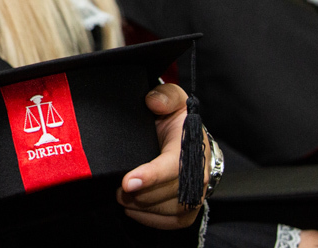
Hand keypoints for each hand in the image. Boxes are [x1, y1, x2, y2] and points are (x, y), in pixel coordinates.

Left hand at [116, 83, 206, 229]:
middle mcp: (200, 172)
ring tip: (121, 198)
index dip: (152, 176)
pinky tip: (133, 210)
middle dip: (141, 196)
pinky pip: (176, 222)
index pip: (174, 166)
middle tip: (116, 190)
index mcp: (192, 145)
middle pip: (172, 193)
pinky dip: (153, 220)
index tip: (128, 182)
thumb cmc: (175, 119)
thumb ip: (164, 96)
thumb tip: (153, 102)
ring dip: (144, 208)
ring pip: (173, 210)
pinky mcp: (192, 207)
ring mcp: (199, 192)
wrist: (186, 138)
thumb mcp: (171, 99)